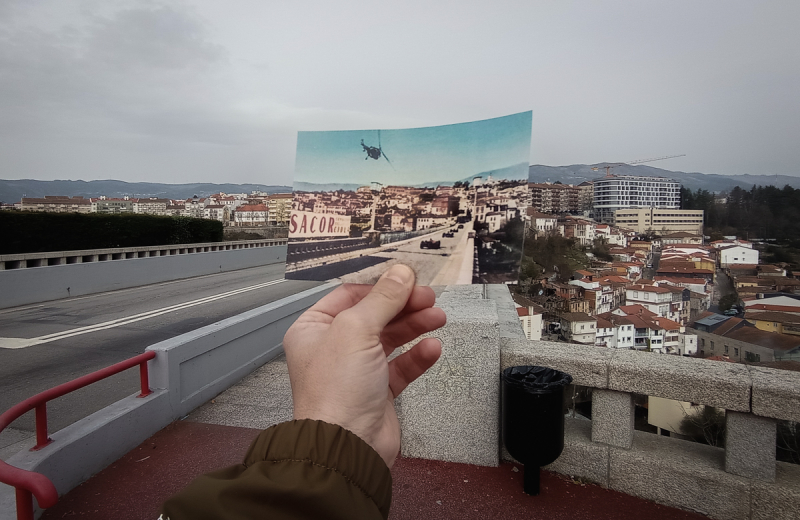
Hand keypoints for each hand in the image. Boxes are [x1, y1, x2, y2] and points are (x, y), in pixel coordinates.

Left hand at [283, 264, 445, 467]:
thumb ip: (383, 299)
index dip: (380, 285)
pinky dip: (418, 356)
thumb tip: (400, 274)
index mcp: (315, 329)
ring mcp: (356, 370)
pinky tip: (431, 348)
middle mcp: (333, 348)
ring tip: (437, 318)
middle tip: (428, 298)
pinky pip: (402, 366)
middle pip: (375, 314)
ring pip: (391, 338)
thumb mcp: (357, 330)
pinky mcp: (378, 391)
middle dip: (403, 305)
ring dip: (415, 326)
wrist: (347, 447)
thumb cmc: (335, 393)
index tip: (406, 279)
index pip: (350, 295)